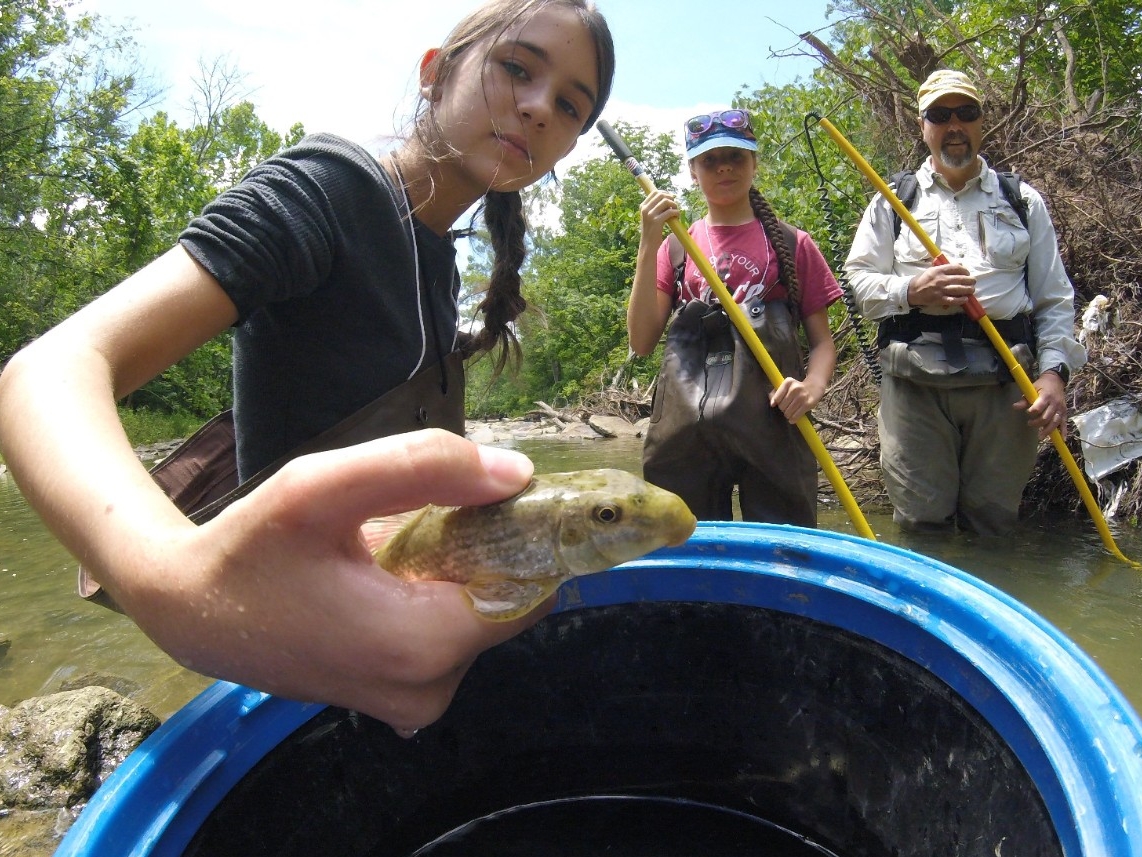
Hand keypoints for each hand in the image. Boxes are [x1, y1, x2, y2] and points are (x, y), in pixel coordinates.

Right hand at [109, 430, 542, 735]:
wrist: (191, 614)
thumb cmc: (251, 548)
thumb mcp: (323, 486)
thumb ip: (423, 466)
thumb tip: (518, 475)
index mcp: (421, 647)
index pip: (529, 586)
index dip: (518, 535)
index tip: (487, 497)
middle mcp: (430, 691)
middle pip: (507, 602)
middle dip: (480, 551)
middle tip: (418, 516)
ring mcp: (416, 705)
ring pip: (480, 618)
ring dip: (454, 573)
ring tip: (389, 546)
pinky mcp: (404, 703)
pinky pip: (451, 637)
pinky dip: (434, 598)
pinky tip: (385, 575)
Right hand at [638, 189, 679, 246]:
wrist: (648, 244)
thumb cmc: (651, 231)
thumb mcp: (649, 217)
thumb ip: (655, 207)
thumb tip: (667, 197)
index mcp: (642, 206)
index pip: (654, 192)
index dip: (665, 193)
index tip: (670, 198)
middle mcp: (645, 209)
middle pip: (661, 195)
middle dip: (670, 198)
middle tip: (674, 205)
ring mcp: (650, 215)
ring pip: (666, 202)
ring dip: (674, 205)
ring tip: (676, 211)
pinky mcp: (656, 221)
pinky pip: (670, 211)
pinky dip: (676, 212)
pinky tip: (676, 217)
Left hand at [769, 377, 821, 423]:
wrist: (814, 386)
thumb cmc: (797, 387)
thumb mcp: (787, 385)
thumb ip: (776, 392)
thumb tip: (772, 403)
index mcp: (788, 382)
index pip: (776, 398)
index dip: (776, 403)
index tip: (777, 404)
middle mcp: (794, 388)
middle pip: (781, 406)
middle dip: (783, 409)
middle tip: (787, 407)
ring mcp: (801, 397)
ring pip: (787, 412)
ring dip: (787, 415)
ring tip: (790, 412)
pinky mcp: (807, 404)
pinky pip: (795, 416)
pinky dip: (792, 419)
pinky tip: (793, 418)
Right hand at [907, 262, 975, 308]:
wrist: (911, 291)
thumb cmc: (922, 279)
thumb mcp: (932, 270)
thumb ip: (946, 267)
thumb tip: (960, 264)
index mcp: (939, 270)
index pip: (957, 268)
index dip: (965, 270)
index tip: (967, 273)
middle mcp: (941, 279)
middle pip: (961, 279)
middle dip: (970, 280)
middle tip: (973, 281)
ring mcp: (940, 290)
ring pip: (959, 289)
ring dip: (968, 290)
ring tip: (971, 290)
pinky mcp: (939, 299)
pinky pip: (953, 300)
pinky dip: (961, 300)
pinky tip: (965, 299)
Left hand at [1015, 371, 1068, 439]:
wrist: (1055, 381)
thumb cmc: (1041, 385)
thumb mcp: (1032, 389)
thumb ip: (1024, 400)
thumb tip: (1014, 407)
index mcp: (1046, 396)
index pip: (1039, 408)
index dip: (1032, 412)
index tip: (1027, 412)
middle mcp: (1055, 403)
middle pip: (1046, 417)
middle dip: (1037, 423)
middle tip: (1029, 423)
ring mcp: (1061, 408)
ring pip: (1055, 422)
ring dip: (1047, 430)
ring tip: (1040, 436)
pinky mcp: (1064, 412)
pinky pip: (1064, 423)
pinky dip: (1064, 431)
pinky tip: (1062, 439)